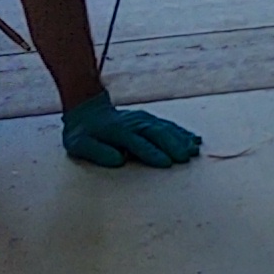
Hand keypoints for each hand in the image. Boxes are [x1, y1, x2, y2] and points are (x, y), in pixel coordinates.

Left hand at [62, 95, 202, 168]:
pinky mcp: (149, 119)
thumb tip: (119, 159)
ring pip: (166, 128)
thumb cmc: (83, 134)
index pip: (139, 143)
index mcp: (118, 131)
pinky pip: (169, 125)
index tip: (166, 163)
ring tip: (194, 150)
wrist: (87, 110)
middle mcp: (134, 123)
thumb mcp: (80, 144)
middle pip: (157, 133)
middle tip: (186, 157)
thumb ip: (98, 152)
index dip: (153, 153)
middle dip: (173, 145)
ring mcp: (143, 119)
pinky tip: (194, 139)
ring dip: (181, 139)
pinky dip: (182, 132)